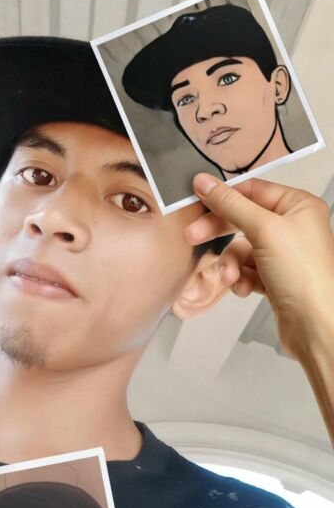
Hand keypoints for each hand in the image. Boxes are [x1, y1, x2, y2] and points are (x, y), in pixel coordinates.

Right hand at [185, 174, 333, 359]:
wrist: (315, 325)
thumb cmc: (304, 274)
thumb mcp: (263, 229)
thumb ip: (231, 204)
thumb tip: (204, 182)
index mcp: (299, 206)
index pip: (253, 191)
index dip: (224, 196)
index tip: (196, 200)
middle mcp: (293, 227)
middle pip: (243, 220)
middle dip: (219, 232)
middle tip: (193, 236)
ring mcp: (284, 254)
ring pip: (241, 249)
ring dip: (231, 264)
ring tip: (230, 277)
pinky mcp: (275, 278)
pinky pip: (246, 270)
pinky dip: (239, 278)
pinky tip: (242, 288)